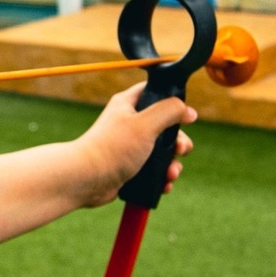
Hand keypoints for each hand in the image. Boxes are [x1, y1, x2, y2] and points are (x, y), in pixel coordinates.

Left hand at [68, 83, 195, 205]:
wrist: (86, 180)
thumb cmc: (112, 148)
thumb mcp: (146, 123)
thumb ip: (170, 111)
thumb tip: (189, 111)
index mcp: (129, 104)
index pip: (156, 92)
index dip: (173, 102)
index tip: (185, 116)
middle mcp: (129, 123)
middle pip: (165, 127)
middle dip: (178, 142)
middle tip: (181, 150)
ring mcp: (130, 146)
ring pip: (162, 152)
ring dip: (173, 163)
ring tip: (171, 174)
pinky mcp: (129, 167)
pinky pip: (153, 170)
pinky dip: (162, 177)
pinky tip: (165, 184)